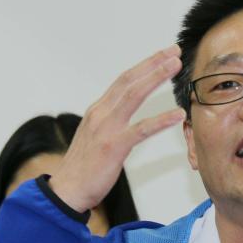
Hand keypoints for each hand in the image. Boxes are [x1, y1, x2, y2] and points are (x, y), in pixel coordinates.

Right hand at [50, 45, 186, 212]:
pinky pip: (141, 130)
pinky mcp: (113, 147)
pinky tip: (176, 114)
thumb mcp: (95, 137)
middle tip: (174, 52)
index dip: (144, 66)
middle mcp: (101, 113)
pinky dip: (160, 120)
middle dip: (153, 63)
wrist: (66, 190)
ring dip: (156, 78)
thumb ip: (109, 122)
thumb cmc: (82, 168)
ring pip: (134, 96)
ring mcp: (106, 128)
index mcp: (98, 111)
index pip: (123, 81)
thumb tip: (123, 116)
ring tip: (175, 67)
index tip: (162, 56)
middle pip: (129, 80)